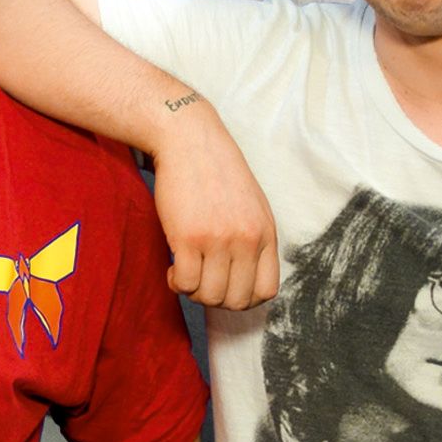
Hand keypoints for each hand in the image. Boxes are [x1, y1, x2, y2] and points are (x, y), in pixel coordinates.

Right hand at [150, 100, 278, 308]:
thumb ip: (254, 241)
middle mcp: (246, 239)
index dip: (245, 299)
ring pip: (209, 297)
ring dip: (194, 292)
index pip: (267, 291)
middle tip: (202, 280)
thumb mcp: (252, 206)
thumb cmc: (217, 173)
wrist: (189, 141)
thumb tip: (246, 280)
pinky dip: (177, 283)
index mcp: (266, 233)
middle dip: (216, 299)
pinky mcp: (188, 237)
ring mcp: (218, 239)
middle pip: (237, 301)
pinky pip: (185, 283)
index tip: (227, 287)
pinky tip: (174, 268)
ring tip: (187, 273)